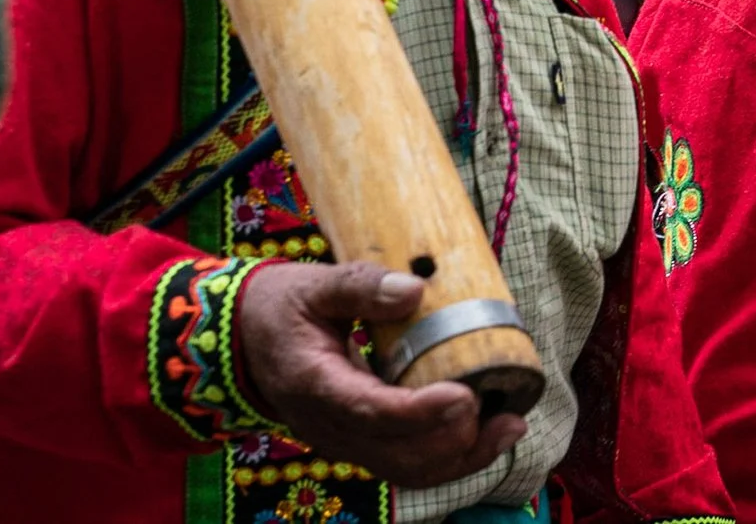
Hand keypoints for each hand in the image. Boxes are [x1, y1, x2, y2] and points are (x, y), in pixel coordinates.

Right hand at [236, 262, 526, 487]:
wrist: (245, 338)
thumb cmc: (283, 307)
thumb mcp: (314, 285)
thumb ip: (360, 285)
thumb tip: (414, 289)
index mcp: (313, 384)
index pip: (368, 410)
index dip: (418, 412)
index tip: (464, 396)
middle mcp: (328, 425)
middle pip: (395, 456)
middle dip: (454, 443)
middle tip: (503, 412)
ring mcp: (344, 439)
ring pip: (405, 469)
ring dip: (461, 457)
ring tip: (510, 427)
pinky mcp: (360, 441)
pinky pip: (406, 463)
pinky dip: (449, 456)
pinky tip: (488, 433)